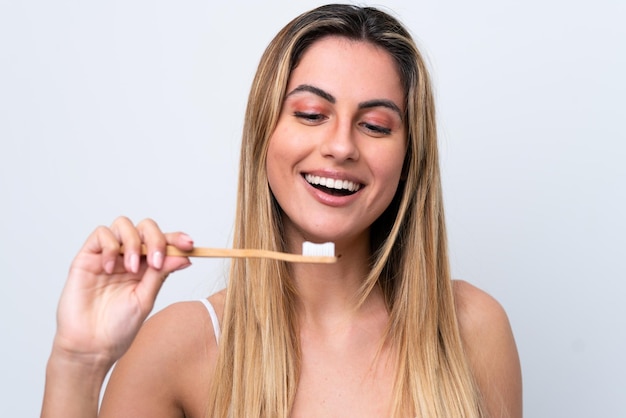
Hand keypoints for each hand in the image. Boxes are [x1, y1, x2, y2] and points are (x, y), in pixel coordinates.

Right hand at [52, 216, 193, 367]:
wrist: (91, 346)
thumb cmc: (118, 328)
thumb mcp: (145, 299)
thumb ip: (161, 274)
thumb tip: (184, 256)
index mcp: (146, 267)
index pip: (164, 243)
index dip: (177, 239)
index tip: (189, 245)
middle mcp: (128, 257)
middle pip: (146, 227)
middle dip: (156, 238)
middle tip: (156, 261)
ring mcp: (108, 256)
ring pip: (123, 224)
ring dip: (133, 243)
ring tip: (131, 269)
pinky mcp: (87, 257)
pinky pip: (101, 234)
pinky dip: (110, 246)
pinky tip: (110, 269)